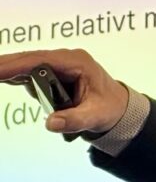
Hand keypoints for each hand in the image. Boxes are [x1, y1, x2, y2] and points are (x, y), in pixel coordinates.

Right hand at [0, 49, 127, 134]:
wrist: (118, 108)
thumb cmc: (109, 109)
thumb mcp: (95, 116)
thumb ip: (74, 120)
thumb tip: (51, 123)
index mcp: (77, 62)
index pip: (40, 60)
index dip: (16, 65)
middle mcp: (66, 59)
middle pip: (29, 58)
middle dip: (6, 65)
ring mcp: (60, 64)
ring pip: (27, 64)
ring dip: (9, 71)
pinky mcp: (54, 73)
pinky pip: (30, 72)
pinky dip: (15, 76)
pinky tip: (2, 77)